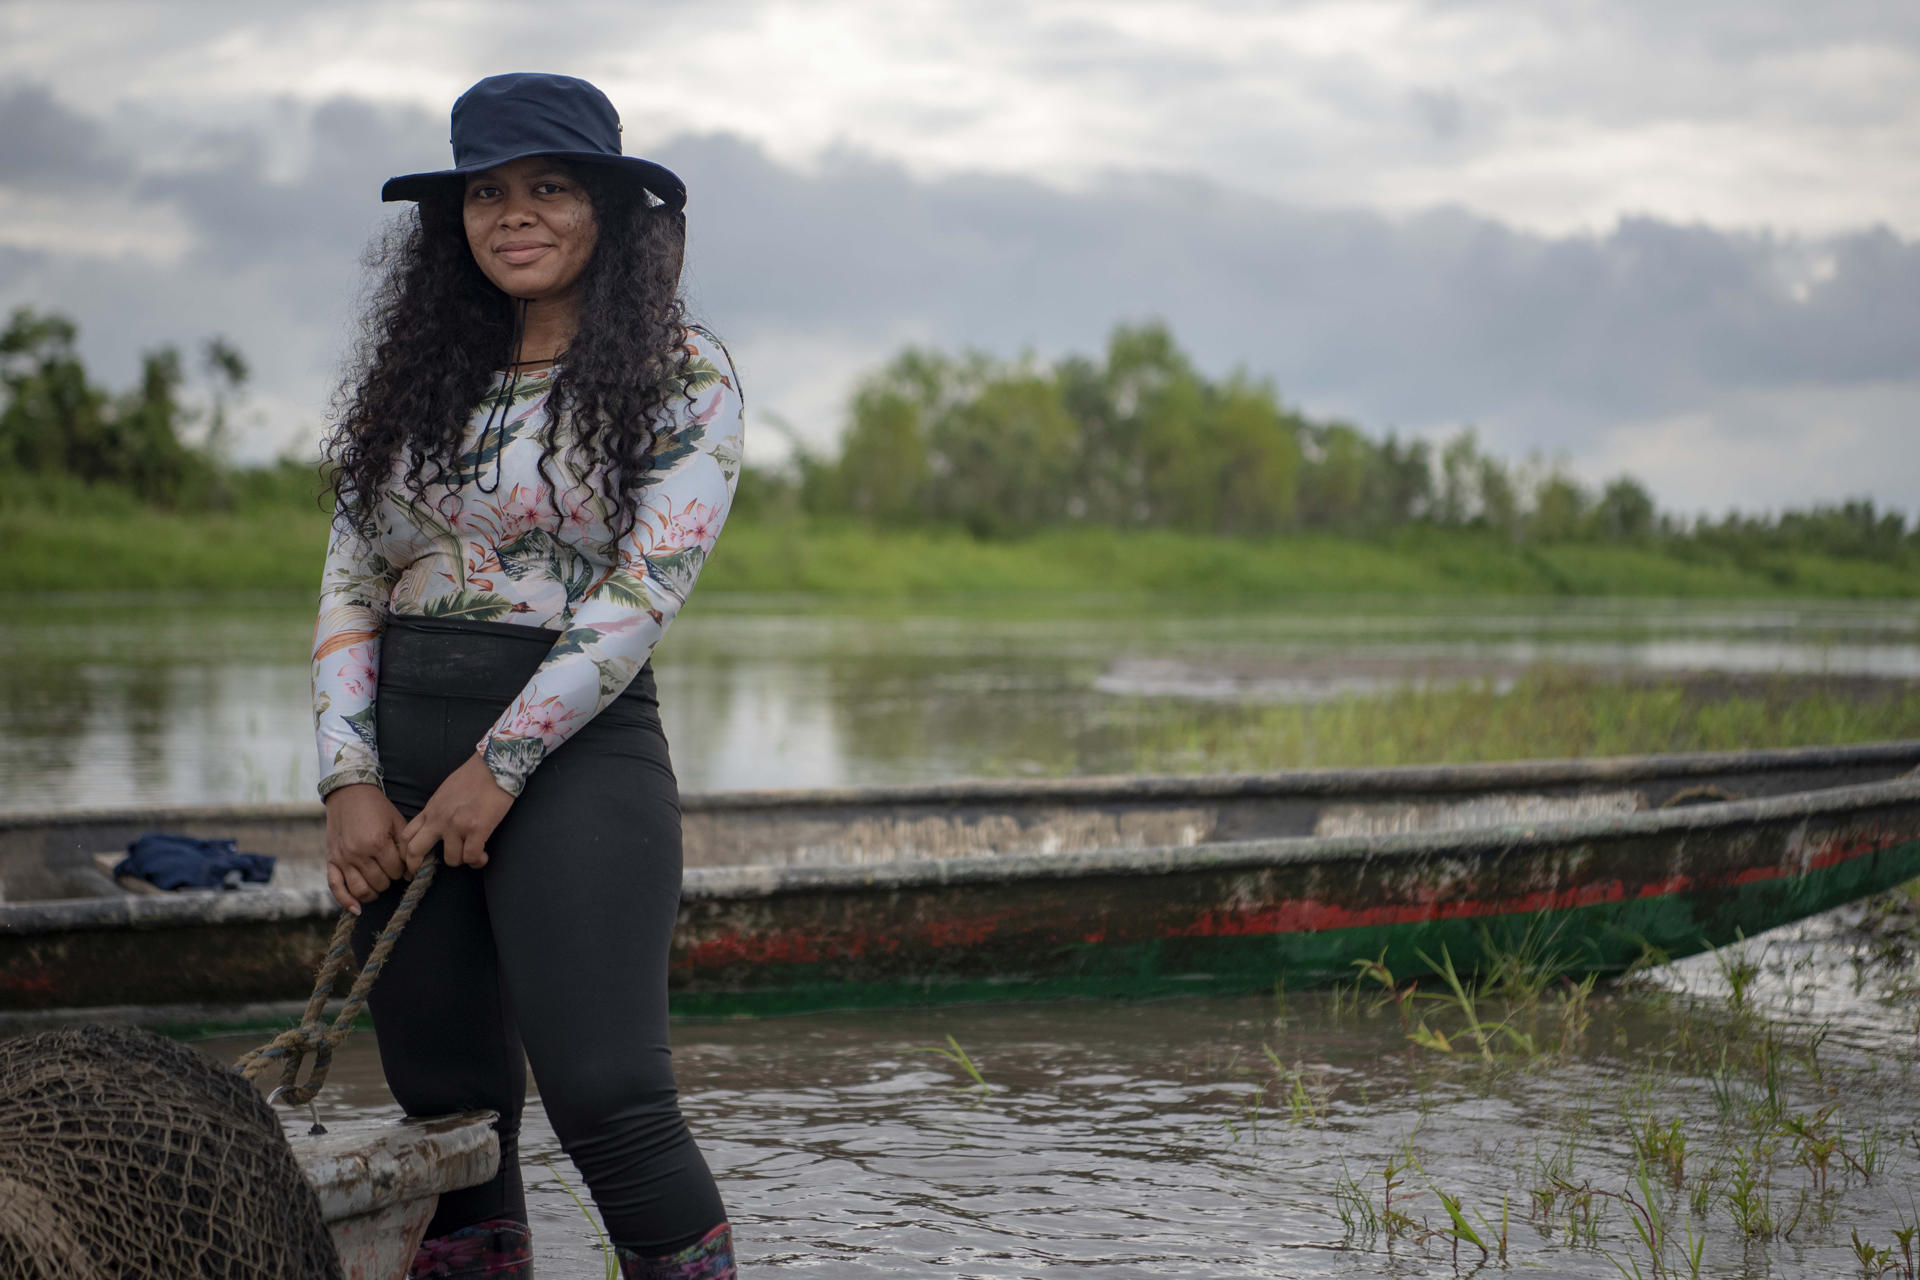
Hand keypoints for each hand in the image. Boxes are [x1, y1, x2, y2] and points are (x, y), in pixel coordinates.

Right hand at [323, 783, 409, 915]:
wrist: (349, 794)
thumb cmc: (377, 808)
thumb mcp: (397, 822)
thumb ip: (406, 846)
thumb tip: (413, 869)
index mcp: (377, 842)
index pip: (396, 871)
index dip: (403, 871)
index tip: (404, 866)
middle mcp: (358, 853)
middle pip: (380, 882)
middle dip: (389, 880)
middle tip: (391, 871)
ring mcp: (343, 858)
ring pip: (361, 890)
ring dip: (374, 892)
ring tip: (379, 884)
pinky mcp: (331, 861)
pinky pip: (336, 887)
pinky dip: (346, 901)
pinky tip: (357, 909)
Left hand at [402, 751, 515, 873]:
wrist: (493, 767)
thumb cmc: (473, 776)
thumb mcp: (444, 792)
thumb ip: (437, 810)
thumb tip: (435, 826)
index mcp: (431, 810)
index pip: (407, 835)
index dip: (405, 854)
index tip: (411, 863)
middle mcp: (439, 819)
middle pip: (415, 851)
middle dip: (416, 867)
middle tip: (423, 875)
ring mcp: (457, 825)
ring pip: (451, 859)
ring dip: (461, 861)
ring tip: (471, 856)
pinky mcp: (477, 829)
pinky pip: (471, 857)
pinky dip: (477, 861)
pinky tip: (483, 857)